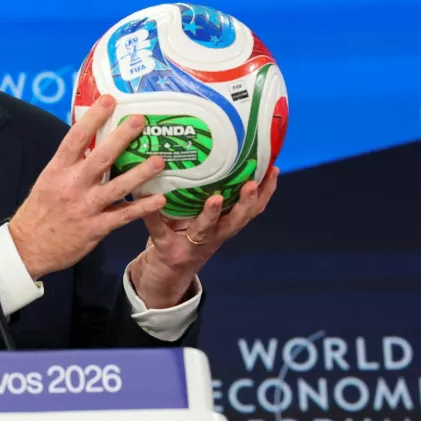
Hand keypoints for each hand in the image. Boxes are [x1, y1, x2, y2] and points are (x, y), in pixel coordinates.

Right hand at [9, 94, 166, 278]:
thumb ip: (69, 165)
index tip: (109, 101)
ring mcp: (86, 207)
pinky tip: (159, 199)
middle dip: (122, 137)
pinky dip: (142, 207)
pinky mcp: (96, 228)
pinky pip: (124, 215)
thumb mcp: (48, 181)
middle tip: (140, 121)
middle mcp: (72, 185)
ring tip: (159, 160)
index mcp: (57, 170)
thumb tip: (90, 144)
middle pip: (101, 157)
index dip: (93, 118)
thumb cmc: (38, 212)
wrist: (28, 247)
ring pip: (118, 186)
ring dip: (141, 172)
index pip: (75, 138)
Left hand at [129, 166, 279, 308]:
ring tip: (215, 199)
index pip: (252, 209)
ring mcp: (192, 244)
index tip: (273, 170)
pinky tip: (148, 200)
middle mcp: (214, 235)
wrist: (167, 272)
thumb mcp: (206, 217)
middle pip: (236, 221)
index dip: (266, 192)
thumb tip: (217, 147)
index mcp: (226, 225)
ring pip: (205, 230)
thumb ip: (214, 192)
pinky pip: (159, 230)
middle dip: (245, 203)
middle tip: (250, 185)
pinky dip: (153, 216)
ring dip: (212, 215)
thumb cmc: (189, 234)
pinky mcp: (167, 248)